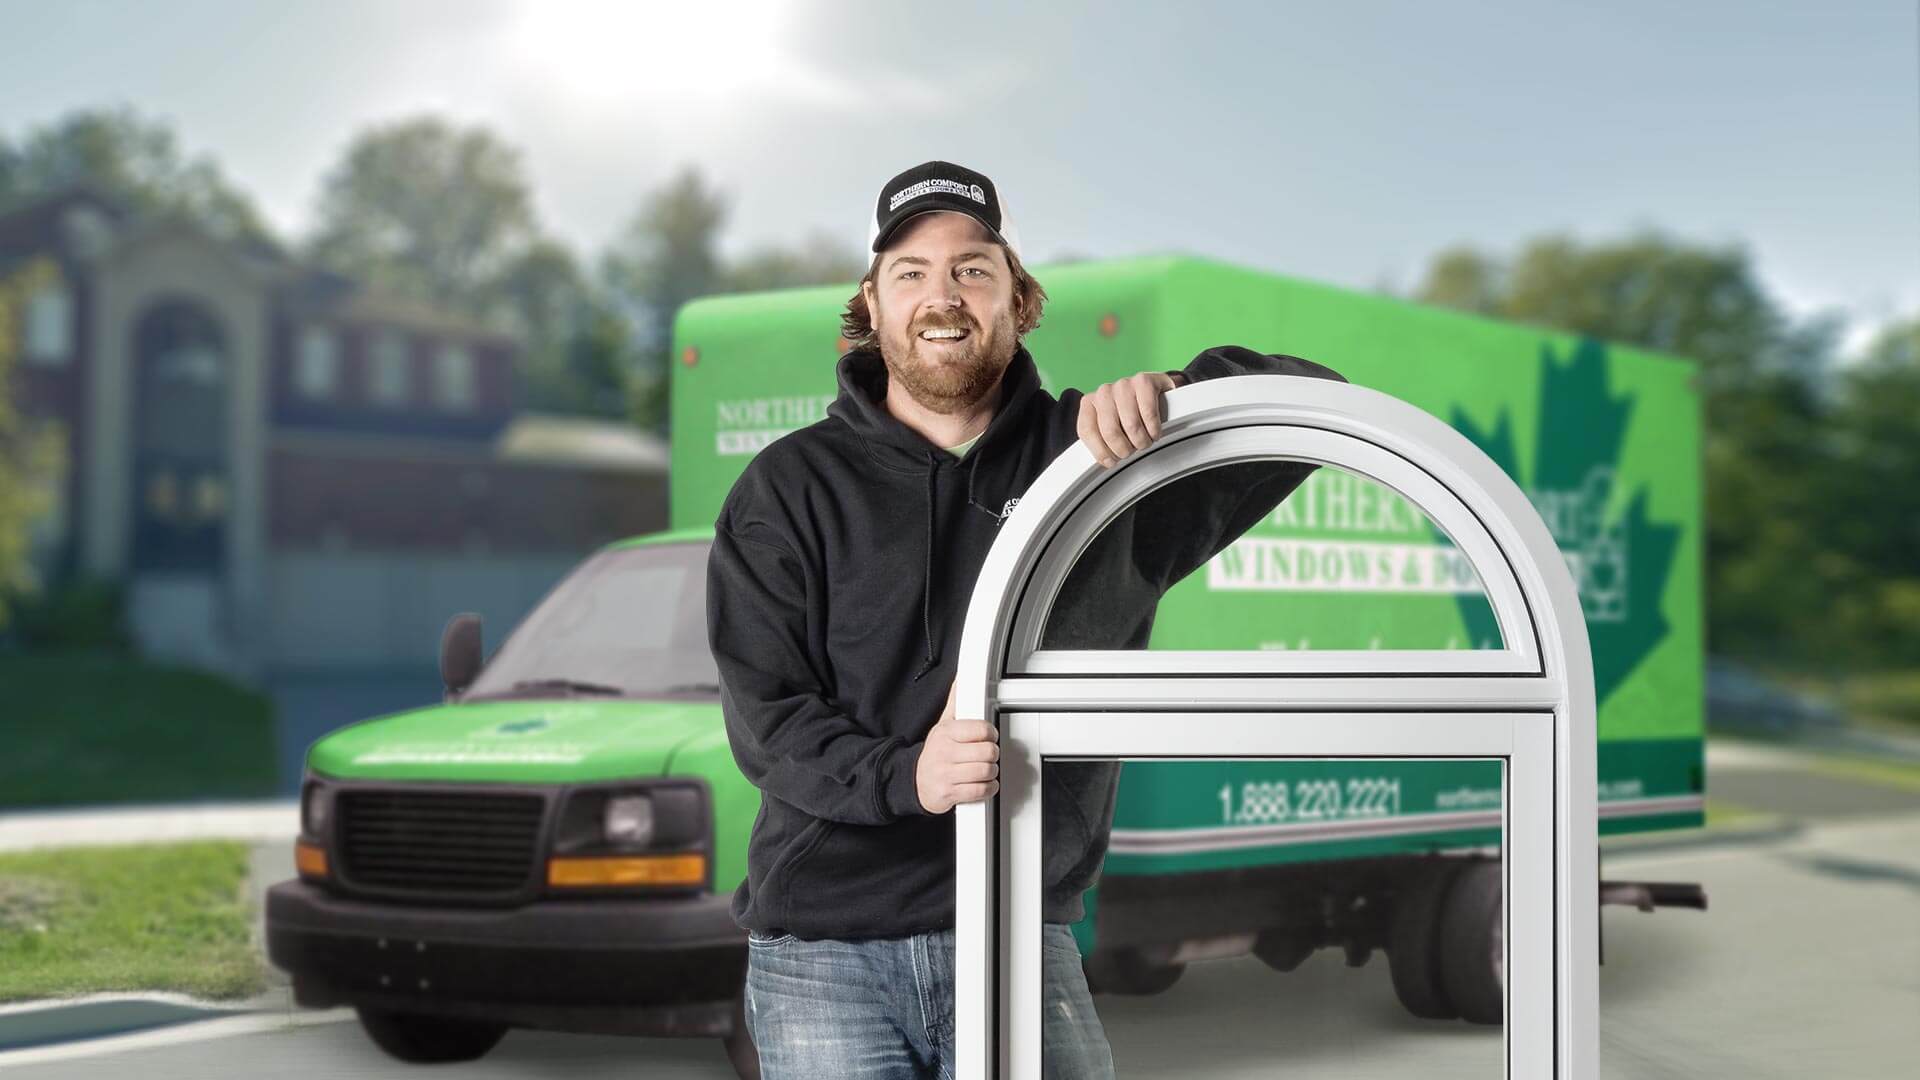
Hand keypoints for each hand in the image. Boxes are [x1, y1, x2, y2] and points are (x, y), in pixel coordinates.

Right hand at [916, 680, 1000, 813]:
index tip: (989, 737)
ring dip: (992, 772)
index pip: (981, 730)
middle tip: (988, 755)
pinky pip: (980, 791)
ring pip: (986, 771)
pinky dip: (988, 788)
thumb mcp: (942, 725)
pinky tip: (983, 783)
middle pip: (988, 752)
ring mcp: (946, 774)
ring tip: (985, 769)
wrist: (914, 782)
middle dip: (993, 754)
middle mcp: (945, 753)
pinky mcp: (949, 793)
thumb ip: (955, 703)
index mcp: (946, 733)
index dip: (991, 734)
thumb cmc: (934, 753)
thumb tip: (961, 679)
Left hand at [1077, 371, 1184, 467]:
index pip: (1086, 431)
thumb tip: (1105, 461)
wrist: (1156, 392)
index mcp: (1090, 403)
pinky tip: (1154, 432)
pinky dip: (1153, 429)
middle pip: (1109, 431)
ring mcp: (1123, 385)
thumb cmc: (1132, 413)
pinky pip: (1148, 414)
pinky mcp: (1144, 382)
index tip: (1111, 461)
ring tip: (1144, 441)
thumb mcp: (1112, 426)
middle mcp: (1104, 392)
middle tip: (1132, 451)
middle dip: (1124, 449)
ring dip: (1141, 441)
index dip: (1100, 451)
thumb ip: (1101, 440)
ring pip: (1130, 425)